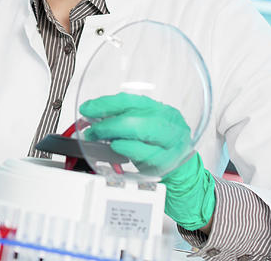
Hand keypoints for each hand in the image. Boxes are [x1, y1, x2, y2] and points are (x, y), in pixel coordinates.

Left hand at [80, 93, 214, 230]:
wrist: (183, 170)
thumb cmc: (159, 147)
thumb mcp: (144, 129)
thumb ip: (123, 120)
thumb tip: (94, 117)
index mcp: (160, 110)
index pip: (130, 100)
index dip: (105, 103)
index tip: (87, 108)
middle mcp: (167, 122)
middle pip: (136, 115)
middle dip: (108, 122)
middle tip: (92, 129)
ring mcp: (170, 142)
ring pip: (141, 130)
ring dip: (114, 134)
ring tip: (99, 137)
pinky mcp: (167, 160)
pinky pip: (144, 153)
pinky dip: (126, 149)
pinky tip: (115, 147)